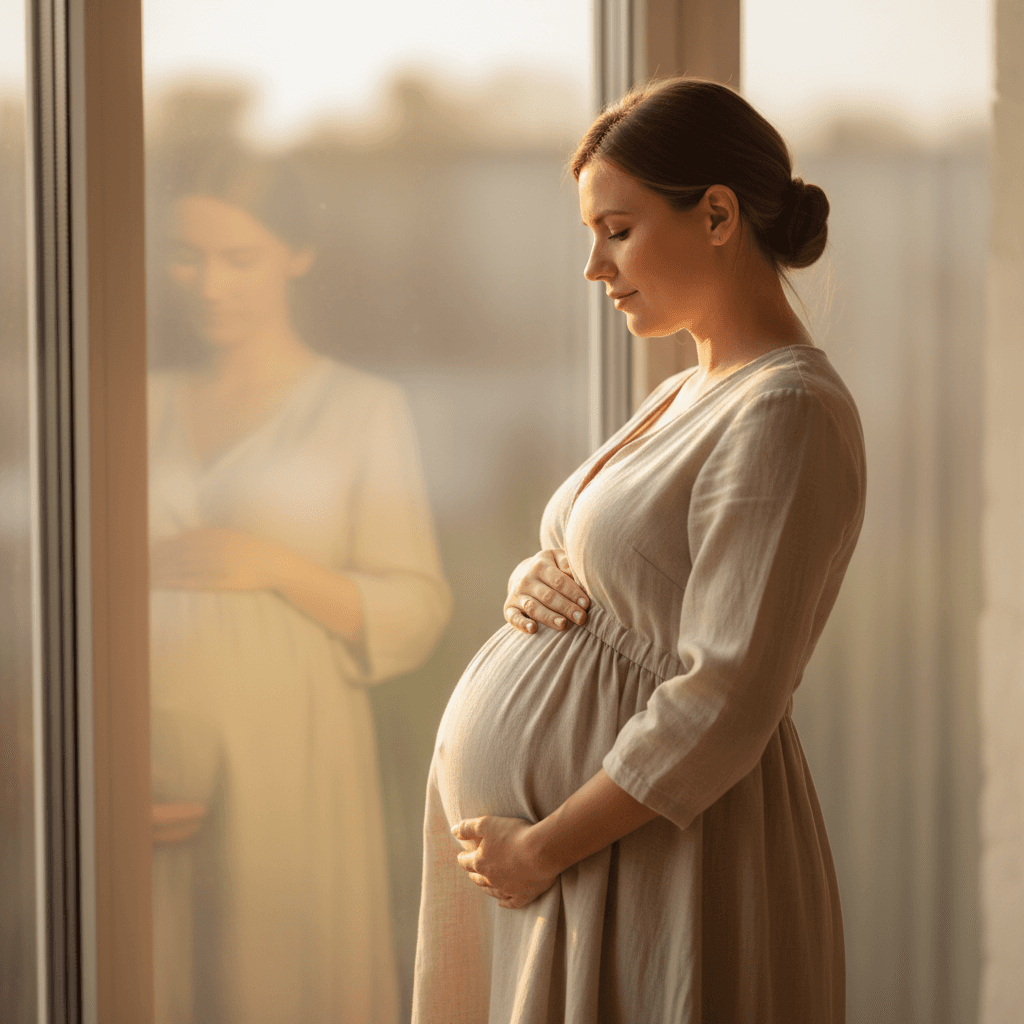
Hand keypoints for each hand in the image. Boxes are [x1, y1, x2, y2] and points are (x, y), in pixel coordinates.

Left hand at [149, 527, 289, 591]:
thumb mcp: (235, 535)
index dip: (167, 545)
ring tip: (148, 576)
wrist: (279, 565)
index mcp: (220, 535)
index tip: (151, 549)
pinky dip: (180, 583)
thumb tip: (188, 534)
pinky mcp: (224, 582)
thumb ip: (213, 534)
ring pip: (185, 567)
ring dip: (165, 571)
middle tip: (143, 563)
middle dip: (160, 558)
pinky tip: (167, 584)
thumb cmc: (257, 549)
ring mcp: (220, 565)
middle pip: (181, 552)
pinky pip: (197, 582)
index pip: (186, 539)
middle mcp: (218, 548)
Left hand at [453, 815, 559, 909]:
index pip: (466, 862)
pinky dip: (504, 903)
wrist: (541, 851)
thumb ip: (467, 827)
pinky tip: (502, 903)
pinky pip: (511, 903)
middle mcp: (491, 879)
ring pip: (492, 891)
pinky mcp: (523, 896)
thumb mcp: (486, 823)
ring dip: (486, 888)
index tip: (461, 856)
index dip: (463, 858)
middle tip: (472, 872)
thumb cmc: (514, 834)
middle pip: (478, 879)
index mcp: (480, 862)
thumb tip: (453, 831)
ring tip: (484, 886)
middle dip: (474, 874)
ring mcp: (507, 889)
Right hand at [504, 548, 588, 634]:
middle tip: (581, 618)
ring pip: (533, 607)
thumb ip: (568, 564)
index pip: (559, 581)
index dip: (573, 593)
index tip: (586, 604)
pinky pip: (513, 617)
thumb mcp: (558, 558)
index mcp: (540, 565)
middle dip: (566, 608)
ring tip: (563, 625)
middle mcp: (526, 579)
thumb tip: (577, 576)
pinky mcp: (509, 608)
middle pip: (548, 596)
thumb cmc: (550, 568)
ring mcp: (517, 594)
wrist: (523, 572)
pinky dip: (522, 624)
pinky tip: (533, 629)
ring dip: (548, 617)